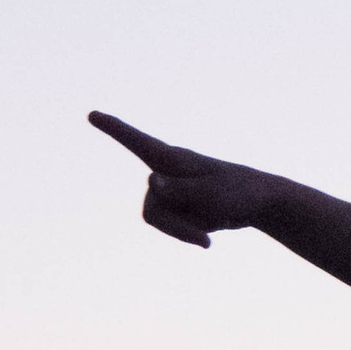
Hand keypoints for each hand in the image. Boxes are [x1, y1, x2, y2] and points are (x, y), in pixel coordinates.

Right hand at [87, 114, 284, 249]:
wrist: (258, 203)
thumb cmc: (238, 192)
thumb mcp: (210, 194)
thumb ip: (178, 190)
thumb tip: (149, 180)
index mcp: (173, 159)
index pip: (137, 141)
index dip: (113, 129)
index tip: (92, 114)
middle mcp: (166, 172)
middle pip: (151, 207)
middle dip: (175, 226)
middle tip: (205, 232)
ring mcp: (170, 190)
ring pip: (157, 219)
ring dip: (183, 231)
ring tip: (210, 230)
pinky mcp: (176, 206)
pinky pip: (170, 227)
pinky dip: (188, 233)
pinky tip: (208, 235)